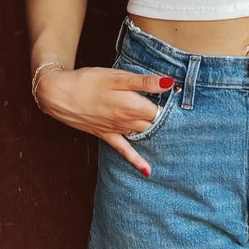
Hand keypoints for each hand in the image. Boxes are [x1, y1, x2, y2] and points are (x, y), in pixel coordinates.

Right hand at [34, 66, 174, 174]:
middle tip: (188, 128)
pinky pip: (124, 150)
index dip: (174, 108)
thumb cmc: (89, 81)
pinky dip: (136, 160)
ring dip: (157, 138)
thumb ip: (144, 82)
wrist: (59, 94)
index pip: (162, 111)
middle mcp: (127, 121)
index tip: (187, 107)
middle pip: (155, 124)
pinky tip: (147, 171)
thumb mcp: (118, 77)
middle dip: (169, 124)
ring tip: (177, 143)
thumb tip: (169, 83)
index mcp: (133, 105)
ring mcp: (116, 130)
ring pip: (143, 136)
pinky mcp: (105, 135)